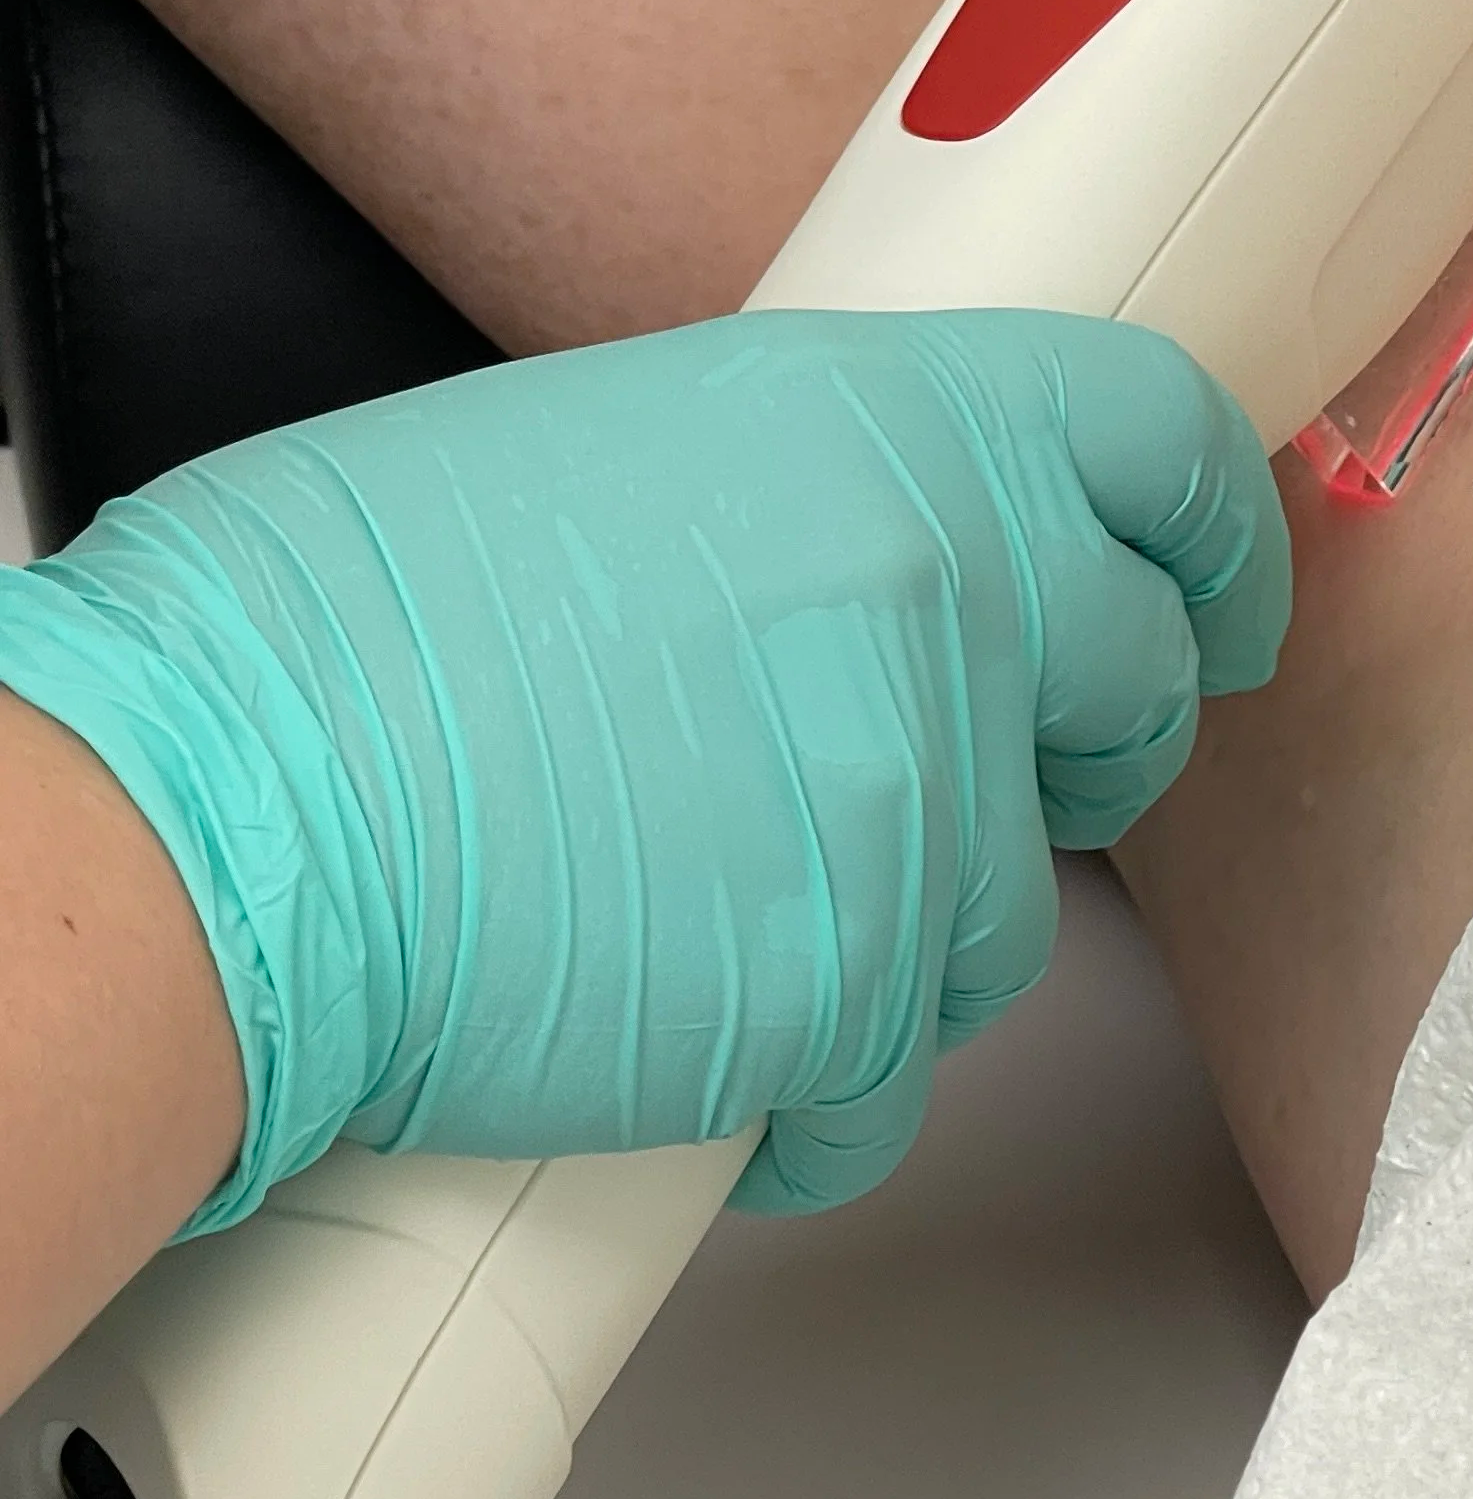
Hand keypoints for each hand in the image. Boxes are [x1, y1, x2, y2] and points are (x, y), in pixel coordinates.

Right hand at [0, 310, 1288, 1220]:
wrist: (234, 815)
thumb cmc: (350, 628)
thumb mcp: (622, 448)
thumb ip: (807, 491)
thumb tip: (861, 544)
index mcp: (888, 421)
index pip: (1161, 445)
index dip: (1210, 531)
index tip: (1212, 592)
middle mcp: (942, 593)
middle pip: (1136, 687)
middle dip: (1069, 741)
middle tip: (941, 764)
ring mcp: (914, 802)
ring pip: (1016, 907)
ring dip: (907, 925)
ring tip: (720, 898)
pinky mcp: (851, 990)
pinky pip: (901, 1069)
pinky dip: (813, 1077)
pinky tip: (684, 1021)